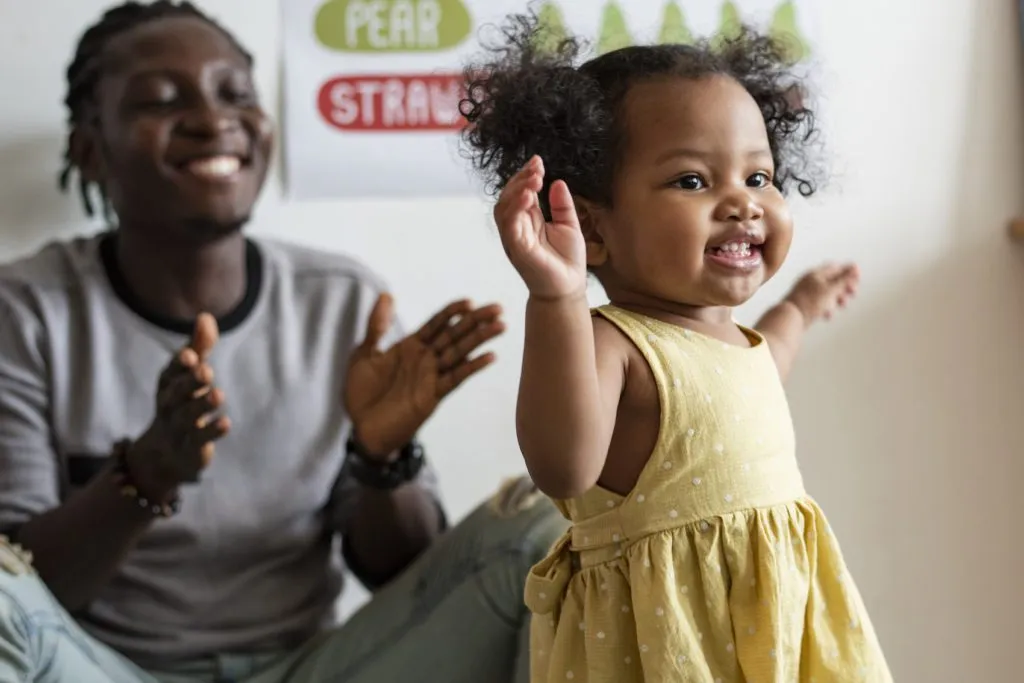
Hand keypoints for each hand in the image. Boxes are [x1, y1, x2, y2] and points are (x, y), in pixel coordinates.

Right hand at [127, 313, 230, 499]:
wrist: (164, 453)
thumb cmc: (181, 402)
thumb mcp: (188, 374)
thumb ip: (199, 346)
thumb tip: (206, 316)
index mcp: (168, 384)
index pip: (172, 371)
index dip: (181, 364)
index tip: (192, 355)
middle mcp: (170, 404)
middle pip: (178, 393)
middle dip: (190, 382)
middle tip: (206, 371)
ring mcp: (179, 427)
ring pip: (188, 416)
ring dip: (202, 405)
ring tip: (218, 394)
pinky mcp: (191, 448)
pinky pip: (200, 440)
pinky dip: (212, 431)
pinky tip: (225, 422)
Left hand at [345, 294, 504, 457]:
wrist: (363, 429)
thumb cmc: (362, 394)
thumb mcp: (364, 354)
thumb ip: (376, 326)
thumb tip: (387, 295)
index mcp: (410, 346)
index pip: (436, 324)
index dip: (452, 312)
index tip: (469, 301)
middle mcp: (425, 359)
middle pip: (454, 334)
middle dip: (476, 321)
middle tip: (498, 308)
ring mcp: (431, 376)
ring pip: (460, 352)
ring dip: (480, 339)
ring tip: (501, 325)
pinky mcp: (433, 395)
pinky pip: (455, 378)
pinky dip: (472, 366)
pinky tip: (489, 356)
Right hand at [494, 155, 586, 299]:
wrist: (569, 288)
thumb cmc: (567, 261)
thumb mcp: (568, 225)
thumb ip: (562, 205)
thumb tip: (557, 182)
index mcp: (528, 221)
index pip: (520, 192)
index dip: (526, 175)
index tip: (538, 161)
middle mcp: (517, 228)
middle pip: (508, 197)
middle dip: (520, 179)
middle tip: (537, 169)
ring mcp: (515, 238)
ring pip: (504, 208)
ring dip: (516, 190)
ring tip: (533, 180)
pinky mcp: (517, 249)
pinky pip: (509, 226)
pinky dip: (515, 209)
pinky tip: (527, 197)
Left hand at [785, 263, 859, 323]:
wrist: (789, 318)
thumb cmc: (810, 302)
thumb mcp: (831, 289)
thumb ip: (843, 279)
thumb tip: (854, 266)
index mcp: (815, 273)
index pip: (836, 267)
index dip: (849, 272)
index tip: (858, 278)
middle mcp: (810, 281)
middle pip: (832, 280)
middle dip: (844, 287)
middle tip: (853, 294)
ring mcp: (806, 292)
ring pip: (827, 293)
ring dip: (837, 298)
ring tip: (842, 305)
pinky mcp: (804, 304)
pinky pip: (819, 304)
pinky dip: (826, 308)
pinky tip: (827, 316)